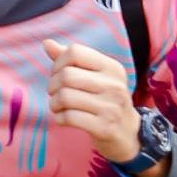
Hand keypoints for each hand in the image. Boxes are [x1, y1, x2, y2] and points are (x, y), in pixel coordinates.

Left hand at [44, 41, 142, 165]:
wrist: (129, 133)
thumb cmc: (105, 101)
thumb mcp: (95, 77)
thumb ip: (72, 60)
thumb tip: (47, 43)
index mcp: (113, 68)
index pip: (75, 52)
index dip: (59, 62)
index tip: (59, 75)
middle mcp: (115, 85)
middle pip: (66, 75)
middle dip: (53, 86)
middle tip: (56, 94)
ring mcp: (111, 107)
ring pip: (65, 97)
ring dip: (54, 104)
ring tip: (58, 107)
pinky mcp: (105, 128)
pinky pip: (69, 117)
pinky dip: (59, 118)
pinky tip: (63, 118)